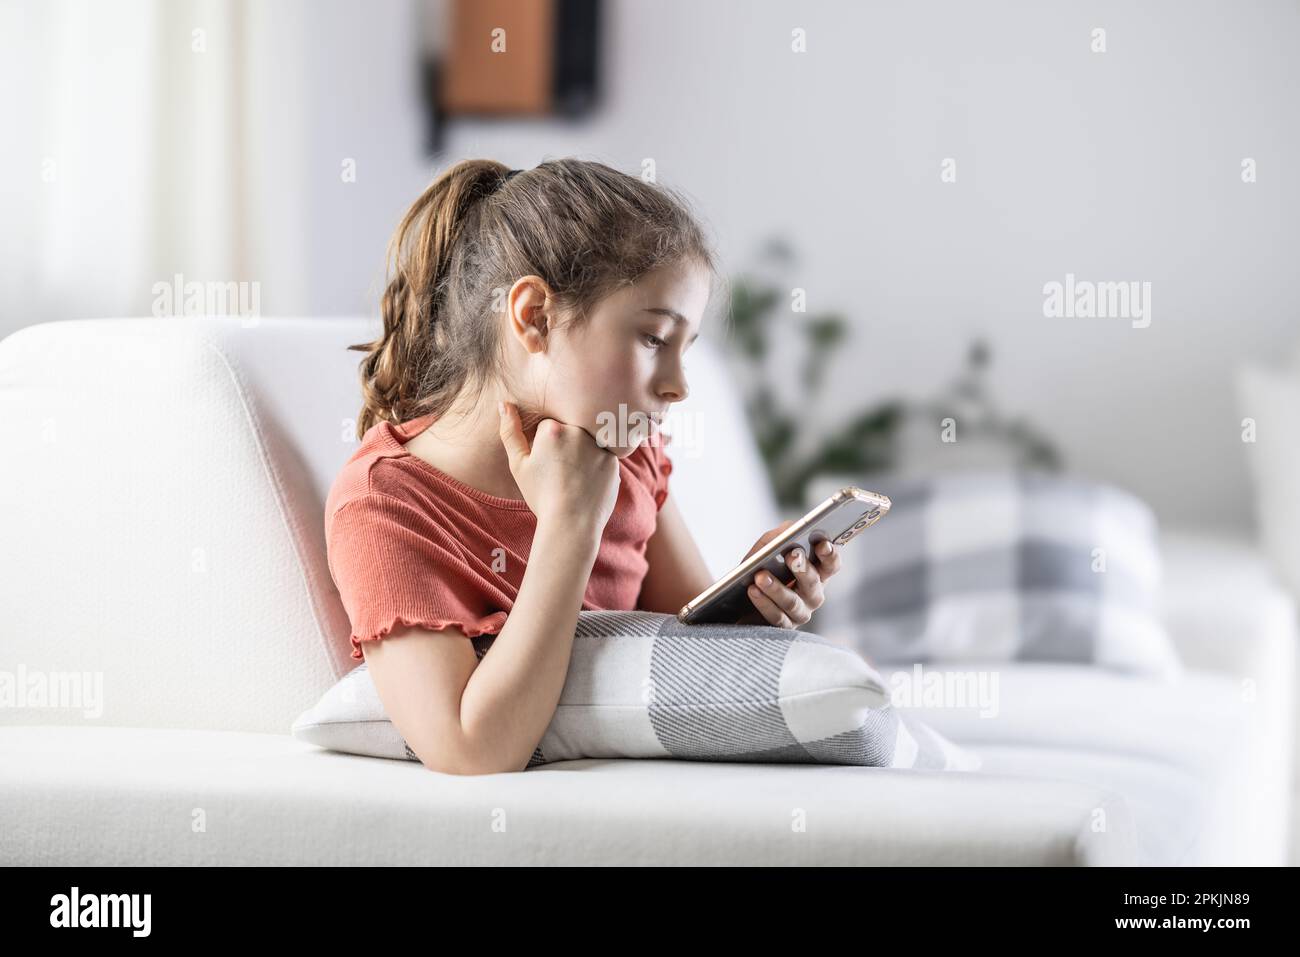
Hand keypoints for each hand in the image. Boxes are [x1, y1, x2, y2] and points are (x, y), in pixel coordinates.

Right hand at [497, 399, 619, 533]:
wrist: (572, 524)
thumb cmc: (540, 495)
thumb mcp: (518, 465)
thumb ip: (510, 431)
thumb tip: (504, 403)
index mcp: (552, 428)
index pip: (548, 426)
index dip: (544, 444)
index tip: (545, 463)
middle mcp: (578, 431)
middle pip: (570, 429)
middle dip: (565, 445)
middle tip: (560, 472)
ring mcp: (599, 444)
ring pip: (588, 442)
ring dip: (582, 453)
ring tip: (574, 479)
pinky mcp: (614, 460)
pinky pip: (603, 456)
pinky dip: (596, 466)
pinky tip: (587, 483)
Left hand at [734, 520, 842, 628]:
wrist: (736, 600)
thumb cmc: (759, 570)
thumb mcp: (766, 549)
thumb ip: (779, 536)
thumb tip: (789, 529)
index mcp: (816, 573)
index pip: (831, 564)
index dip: (830, 555)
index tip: (822, 543)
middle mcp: (813, 595)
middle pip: (813, 583)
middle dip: (802, 568)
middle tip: (791, 555)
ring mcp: (800, 613)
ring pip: (792, 602)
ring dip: (776, 588)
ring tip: (760, 576)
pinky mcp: (783, 627)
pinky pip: (776, 617)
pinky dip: (763, 603)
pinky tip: (752, 590)